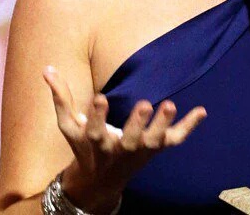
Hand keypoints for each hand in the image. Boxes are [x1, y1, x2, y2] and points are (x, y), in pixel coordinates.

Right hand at [43, 66, 206, 212]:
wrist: (100, 182)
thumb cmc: (83, 147)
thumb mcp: (68, 126)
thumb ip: (60, 97)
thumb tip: (47, 68)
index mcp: (96, 143)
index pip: (94, 131)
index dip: (97, 115)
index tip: (99, 97)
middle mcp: (119, 149)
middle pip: (130, 140)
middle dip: (137, 124)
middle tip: (146, 104)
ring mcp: (141, 151)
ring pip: (153, 142)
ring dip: (163, 125)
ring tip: (170, 104)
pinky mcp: (157, 150)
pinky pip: (175, 140)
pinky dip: (189, 127)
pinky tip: (202, 111)